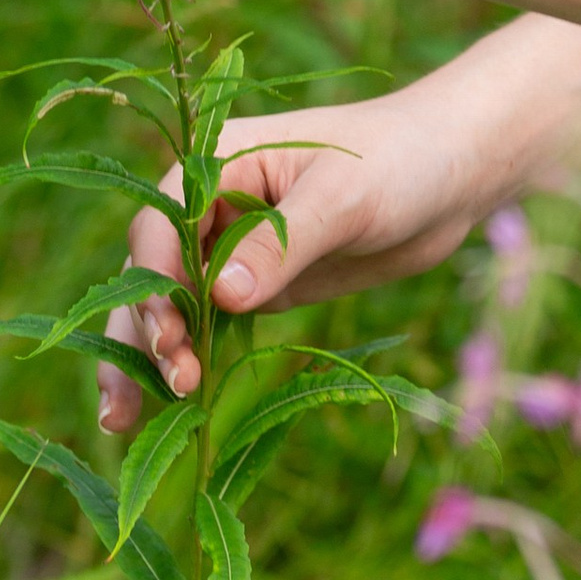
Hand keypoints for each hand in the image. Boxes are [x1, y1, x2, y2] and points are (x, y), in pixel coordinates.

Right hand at [98, 83, 478, 432]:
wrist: (453, 175)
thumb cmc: (400, 160)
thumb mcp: (344, 196)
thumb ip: (282, 243)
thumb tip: (221, 297)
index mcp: (221, 163)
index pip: (163, 224)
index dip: (155, 279)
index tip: (170, 330)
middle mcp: (214, 207)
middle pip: (154, 273)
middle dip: (146, 330)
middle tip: (172, 383)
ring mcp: (234, 251)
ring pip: (172, 308)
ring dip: (148, 358)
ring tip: (126, 419)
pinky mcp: (262, 288)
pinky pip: (212, 328)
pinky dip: (188, 363)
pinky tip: (165, 409)